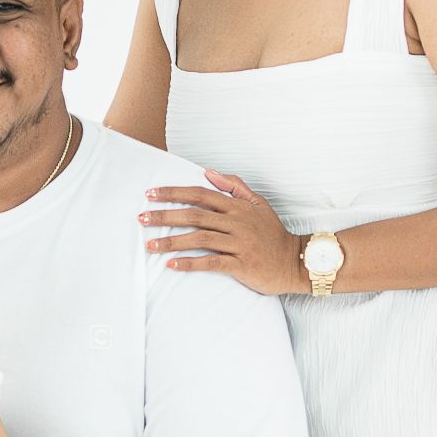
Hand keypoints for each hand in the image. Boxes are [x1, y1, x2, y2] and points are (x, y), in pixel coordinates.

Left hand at [139, 170, 306, 295]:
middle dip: (165, 215)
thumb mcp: (258, 204)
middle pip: (195, 215)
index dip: (174, 193)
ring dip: (172, 241)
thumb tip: (209, 172)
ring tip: (150, 244)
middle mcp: (236, 222)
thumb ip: (235, 186)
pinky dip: (191, 263)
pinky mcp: (241, 265)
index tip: (151, 194)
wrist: (295, 261)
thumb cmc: (272, 234)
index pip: (200, 194)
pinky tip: (172, 265)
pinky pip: (212, 263)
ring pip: (200, 238)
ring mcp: (239, 244)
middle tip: (142, 217)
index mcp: (237, 206)